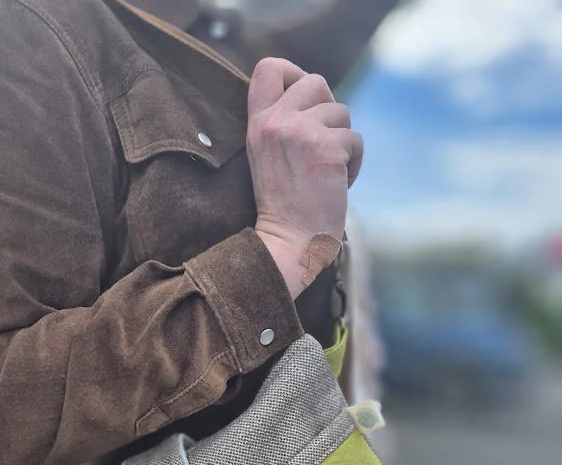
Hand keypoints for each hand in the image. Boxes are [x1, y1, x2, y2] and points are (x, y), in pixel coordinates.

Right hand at [246, 58, 363, 295]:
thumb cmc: (283, 211)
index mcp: (258, 125)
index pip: (269, 68)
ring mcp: (301, 133)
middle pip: (315, 81)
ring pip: (341, 112)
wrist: (288, 245)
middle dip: (329, 108)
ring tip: (329, 172)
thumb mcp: (268, 160)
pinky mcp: (327, 149)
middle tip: (326, 143)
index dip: (293, 73)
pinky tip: (339, 186)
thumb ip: (283, 127)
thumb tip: (319, 104)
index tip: (304, 99)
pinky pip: (356, 140)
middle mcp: (277, 122)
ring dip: (344, 142)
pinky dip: (355, 164)